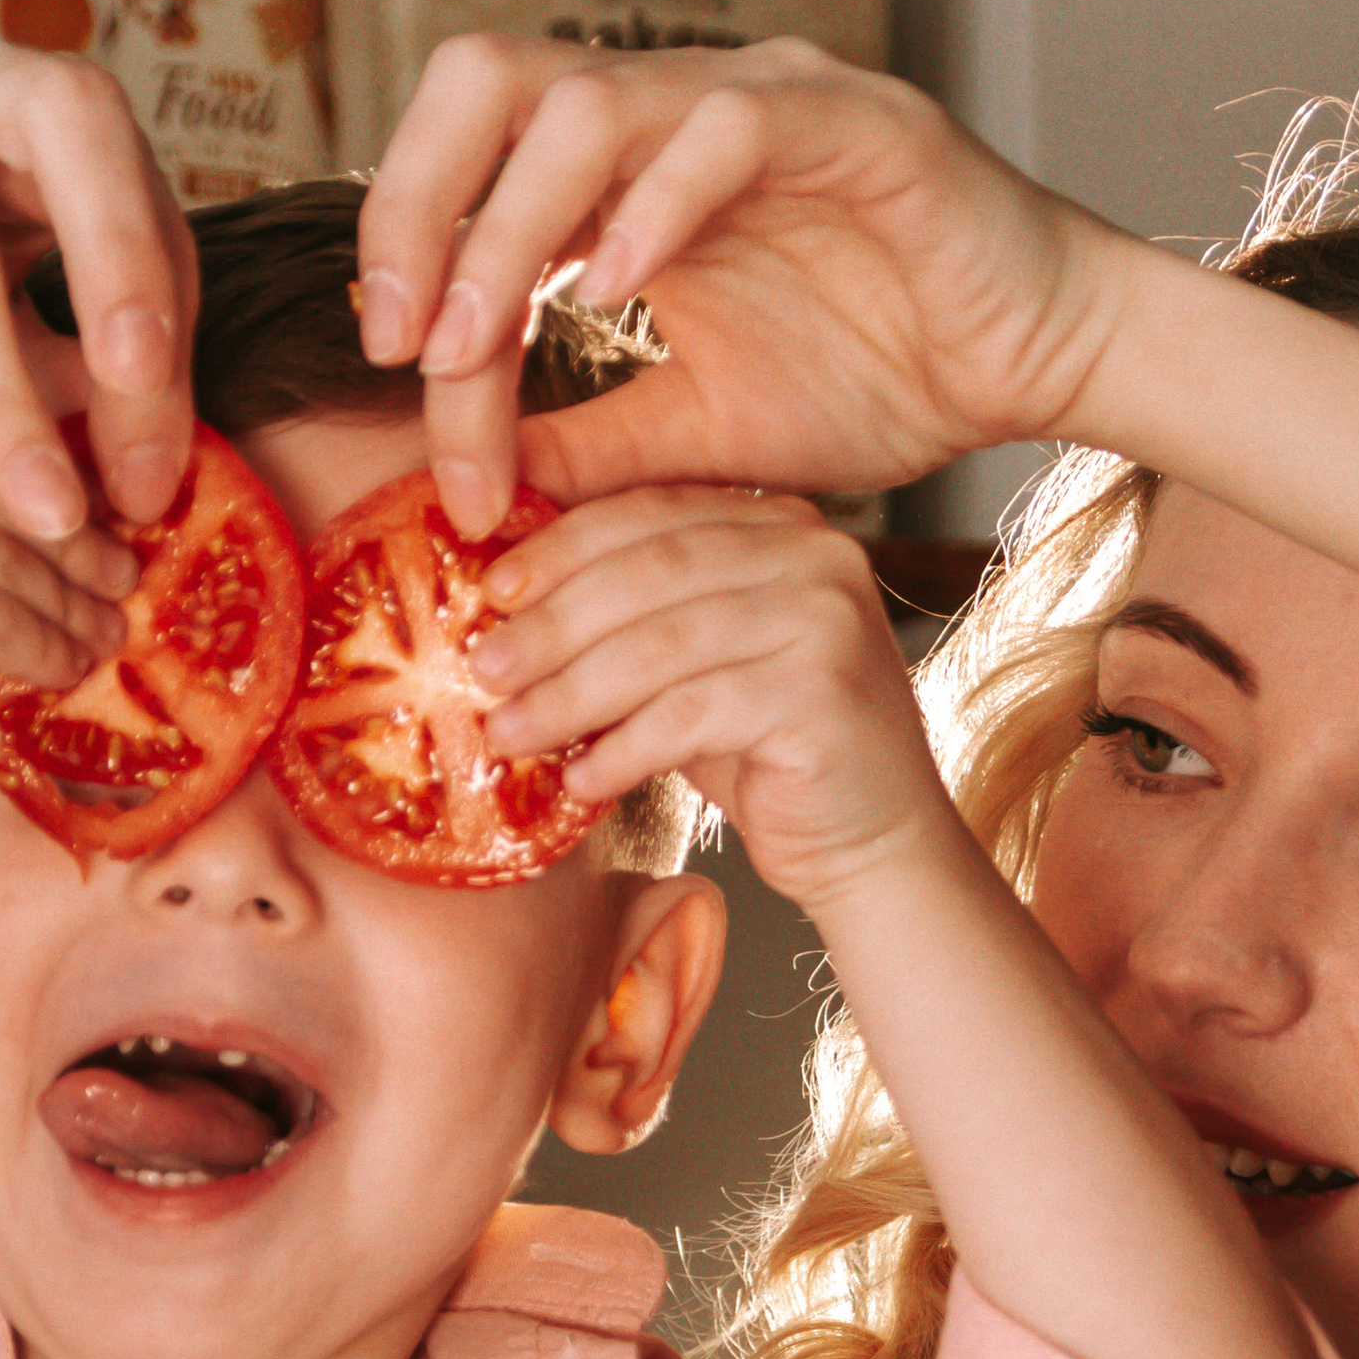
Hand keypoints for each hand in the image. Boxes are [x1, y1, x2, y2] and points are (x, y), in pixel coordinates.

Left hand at [357, 36, 1124, 534]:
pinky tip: (617, 290)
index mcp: (628, 179)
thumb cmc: (884, 382)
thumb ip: (592, 443)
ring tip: (480, 335)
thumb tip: (479, 474)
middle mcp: (678, 116)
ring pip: (588, 101)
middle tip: (398, 333)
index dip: (410, 263)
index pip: (473, 175)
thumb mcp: (701, 434)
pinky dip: (657, 202)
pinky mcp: (857, 125)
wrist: (1033, 369)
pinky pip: (732, 128)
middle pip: (489, 80)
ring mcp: (765, 104)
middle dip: (418, 201)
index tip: (390, 374)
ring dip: (511, 225)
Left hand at [470, 484, 952, 913]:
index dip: (560, 548)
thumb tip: (503, 605)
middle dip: (552, 625)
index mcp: (781, 525)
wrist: (873, 846)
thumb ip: (630, 620)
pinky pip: (692, 714)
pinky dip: (624, 749)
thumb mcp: (692, 669)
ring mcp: (827, 621)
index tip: (488, 592)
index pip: (650, 513)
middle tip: (484, 670)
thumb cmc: (769, 760)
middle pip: (648, 573)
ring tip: (510, 735)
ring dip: (570, 695)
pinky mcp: (824, 695)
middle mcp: (816, 555)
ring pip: (660, 646)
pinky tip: (582, 781)